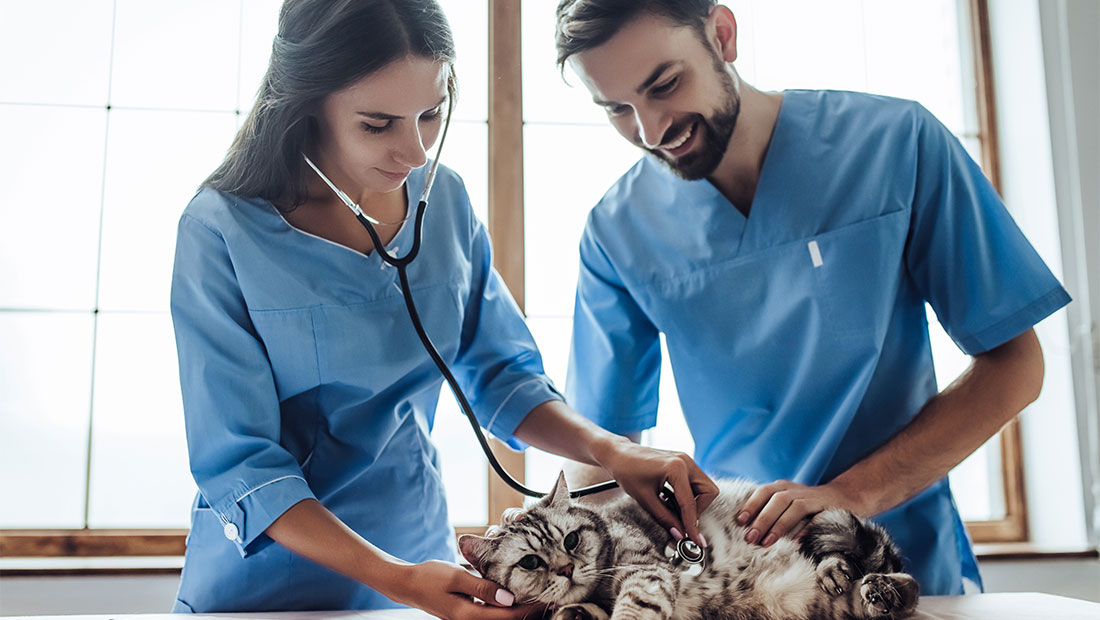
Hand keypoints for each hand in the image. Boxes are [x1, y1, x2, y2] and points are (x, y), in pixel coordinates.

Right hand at [381, 560, 547, 619]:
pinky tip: (514, 595)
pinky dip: (505, 606)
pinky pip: (491, 612)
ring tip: (538, 596)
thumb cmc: (429, 577)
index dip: (530, 610)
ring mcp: (468, 618)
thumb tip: (508, 597)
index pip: (508, 617)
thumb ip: (482, 587)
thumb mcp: (456, 577)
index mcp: (469, 615)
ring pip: (500, 618)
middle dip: (529, 612)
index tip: (548, 599)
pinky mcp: (467, 612)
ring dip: (518, 610)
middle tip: (550, 599)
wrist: (407, 584)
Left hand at [594, 437, 718, 545]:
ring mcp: (685, 460)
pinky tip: (671, 500)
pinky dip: (688, 495)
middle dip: (699, 509)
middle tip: (683, 520)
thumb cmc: (627, 472)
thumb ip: (665, 518)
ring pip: (704, 487)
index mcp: (676, 468)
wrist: (618, 454)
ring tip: (673, 509)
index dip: (692, 525)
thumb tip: (679, 535)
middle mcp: (685, 461)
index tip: (696, 541)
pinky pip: (695, 482)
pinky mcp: (683, 462)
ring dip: (694, 502)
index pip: (690, 503)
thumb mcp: (645, 499)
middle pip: (708, 492)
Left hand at [736, 480, 865, 546]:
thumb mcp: (788, 503)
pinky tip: (795, 543)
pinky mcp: (829, 509)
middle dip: (762, 519)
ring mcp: (814, 498)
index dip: (751, 505)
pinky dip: (805, 530)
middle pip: (777, 499)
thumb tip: (748, 531)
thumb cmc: (809, 505)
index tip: (740, 522)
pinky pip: (816, 519)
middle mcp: (797, 490)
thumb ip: (771, 512)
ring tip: (767, 542)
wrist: (846, 497)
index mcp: (784, 487)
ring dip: (779, 525)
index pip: (764, 491)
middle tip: (751, 538)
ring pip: (794, 507)